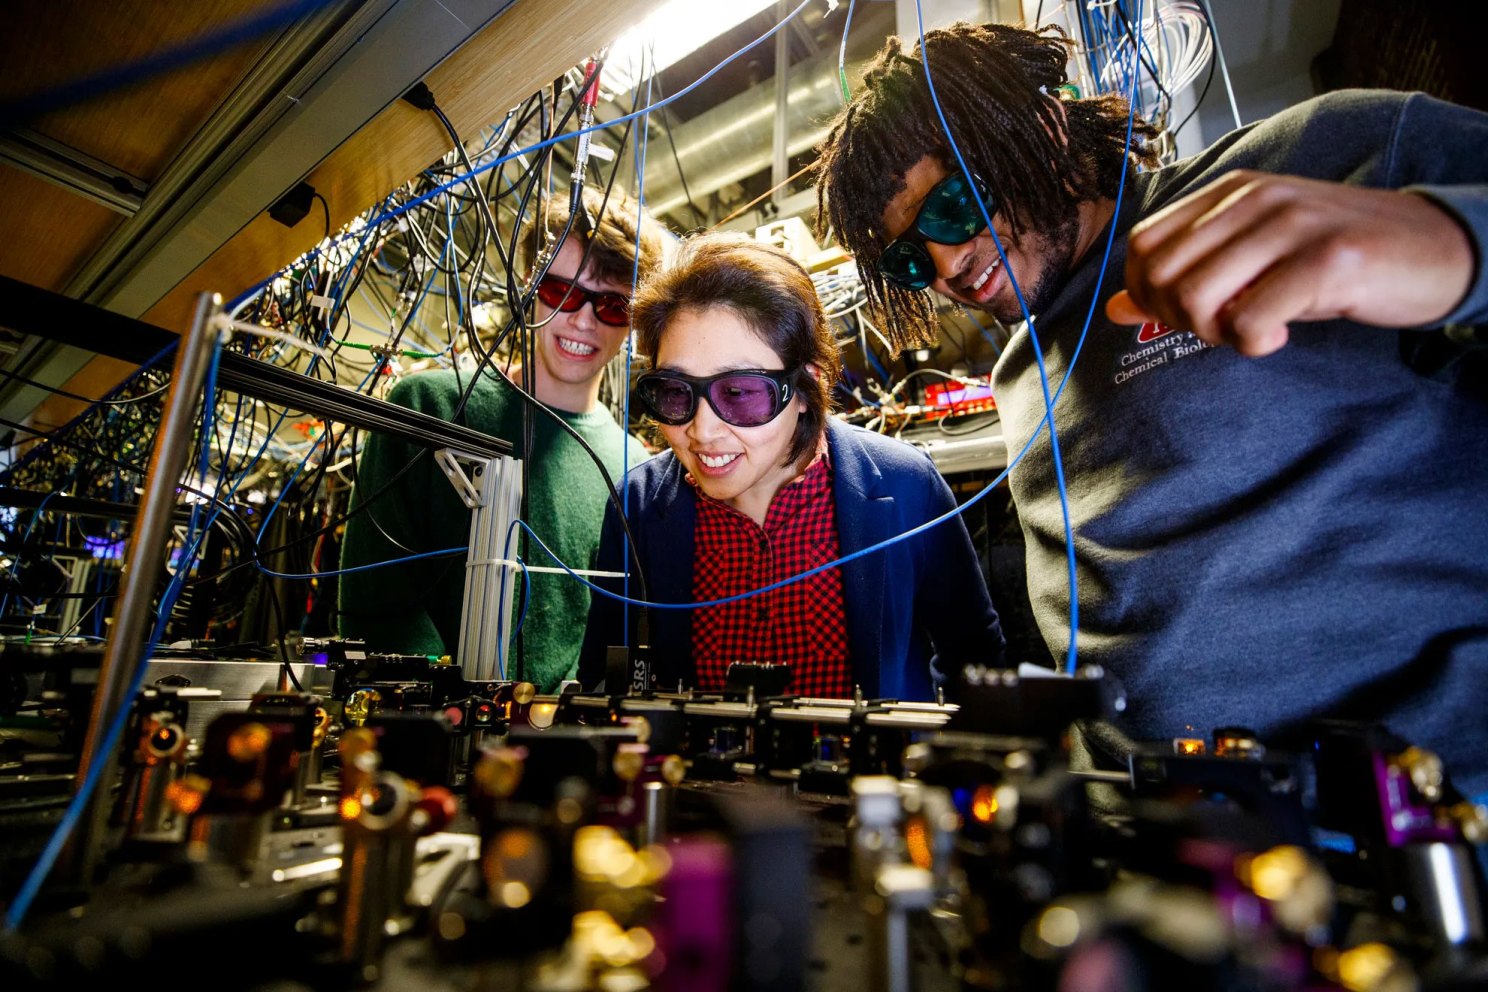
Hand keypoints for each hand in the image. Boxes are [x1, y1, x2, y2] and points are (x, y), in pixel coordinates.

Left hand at [1105, 170, 1474, 355]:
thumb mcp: (1255, 261)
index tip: (1185, 315)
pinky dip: (1252, 343)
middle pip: (1160, 274)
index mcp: (1230, 192)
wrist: (1434, 249)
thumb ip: (1188, 274)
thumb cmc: (1336, 261)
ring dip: (1212, 333)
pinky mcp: (1326, 260)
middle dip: (1175, 319)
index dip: (1147, 294)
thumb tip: (1115, 308)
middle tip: (1220, 329)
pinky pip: (1251, 317)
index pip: (1143, 245)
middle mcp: (1254, 198)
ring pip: (1195, 295)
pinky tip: (1278, 338)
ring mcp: (1290, 224)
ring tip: (1249, 332)